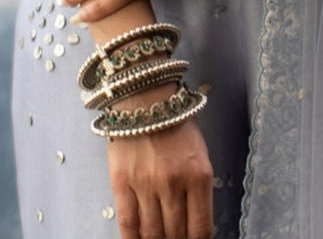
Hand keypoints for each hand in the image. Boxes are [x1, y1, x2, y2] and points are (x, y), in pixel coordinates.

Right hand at [105, 92, 213, 238]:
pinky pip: (128, 224)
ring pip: (152, 234)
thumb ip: (198, 188)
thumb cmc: (176, 123)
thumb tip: (193, 224)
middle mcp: (174, 184)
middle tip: (175, 237)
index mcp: (199, 175)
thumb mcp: (199, 153)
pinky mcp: (122, 183)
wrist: (145, 98)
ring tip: (158, 237)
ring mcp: (146, 185)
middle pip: (176, 235)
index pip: (201, 229)